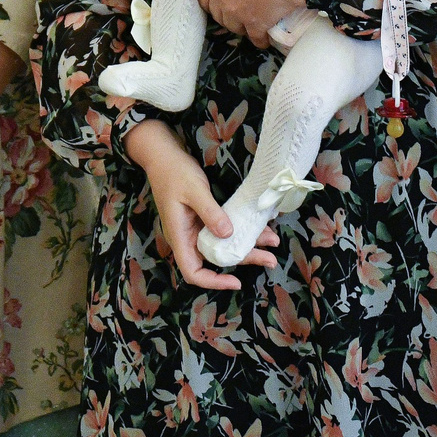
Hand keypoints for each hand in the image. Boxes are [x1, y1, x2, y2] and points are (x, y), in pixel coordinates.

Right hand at [125, 121, 277, 291]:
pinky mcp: (204, 219)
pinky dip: (242, 230)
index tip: (237, 281)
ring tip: (273, 241)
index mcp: (180, 236)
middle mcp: (188, 237)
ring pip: (224, 245)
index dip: (214, 282)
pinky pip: (225, 230)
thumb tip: (228, 234)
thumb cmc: (173, 171)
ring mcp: (197, 228)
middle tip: (271, 259)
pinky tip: (260, 226)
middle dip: (244, 260)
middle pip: (216, 260)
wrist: (164, 155)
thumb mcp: (194, 190)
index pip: (193, 272)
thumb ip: (210, 212)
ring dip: (248, 244)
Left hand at [197, 0, 304, 44]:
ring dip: (242, 25)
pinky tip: (266, 35)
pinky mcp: (255, 25)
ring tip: (254, 19)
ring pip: (233, 27)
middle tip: (242, 7)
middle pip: (217, 13)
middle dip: (227, 12)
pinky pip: (254, 39)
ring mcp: (236, 12)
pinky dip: (260, 38)